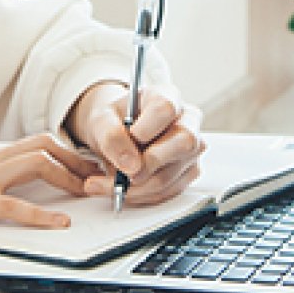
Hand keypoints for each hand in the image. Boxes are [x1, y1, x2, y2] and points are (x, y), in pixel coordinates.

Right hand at [0, 133, 97, 292]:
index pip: (36, 141)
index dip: (68, 150)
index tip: (88, 163)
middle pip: (46, 144)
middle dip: (78, 158)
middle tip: (101, 175)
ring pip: (37, 164)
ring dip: (69, 177)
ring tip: (89, 193)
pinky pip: (13, 206)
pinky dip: (41, 215)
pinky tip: (59, 225)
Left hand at [65, 81, 204, 206]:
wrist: (115, 135)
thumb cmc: (113, 121)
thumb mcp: (102, 121)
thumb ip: (112, 136)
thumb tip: (130, 165)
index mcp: (167, 96)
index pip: (166, 108)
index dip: (148, 128)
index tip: (131, 137)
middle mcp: (187, 121)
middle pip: (183, 143)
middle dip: (149, 164)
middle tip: (124, 173)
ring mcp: (192, 148)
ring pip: (173, 173)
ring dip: (138, 187)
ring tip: (110, 184)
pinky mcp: (188, 171)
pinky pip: (168, 190)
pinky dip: (142, 195)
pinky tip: (123, 190)